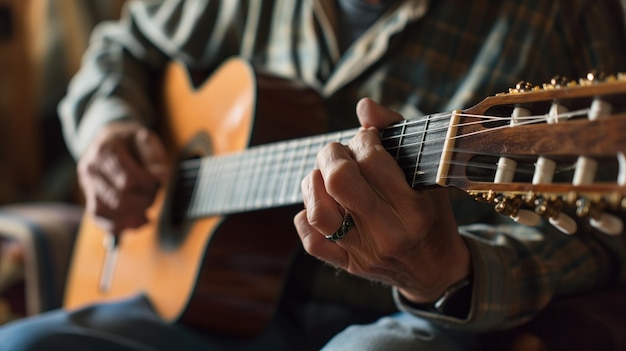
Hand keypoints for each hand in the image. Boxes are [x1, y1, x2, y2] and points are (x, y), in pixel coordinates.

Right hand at [77, 121, 169, 235]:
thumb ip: (155, 158)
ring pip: (106, 211)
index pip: (129, 179)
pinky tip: (136, 222)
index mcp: (106, 150)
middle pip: (118, 198)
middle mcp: (91, 168)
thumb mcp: (146, 140)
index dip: (148, 186)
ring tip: (146, 208)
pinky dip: (119, 225)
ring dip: (132, 215)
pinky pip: (99, 219)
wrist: (111, 139)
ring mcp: (87, 184)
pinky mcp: (89, 198)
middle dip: (143, 201)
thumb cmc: (132, 142)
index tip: (160, 183)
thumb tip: (162, 177)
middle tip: (154, 194)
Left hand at [294, 98, 470, 302]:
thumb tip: (364, 106)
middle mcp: (388, 232)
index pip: (372, 159)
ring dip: (313, 182)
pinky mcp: (347, 265)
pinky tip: (320, 204)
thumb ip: (397, 134)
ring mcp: (364, 252)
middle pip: (338, 181)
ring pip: (318, 211)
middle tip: (339, 152)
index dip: (364, 139)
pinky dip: (305, 217)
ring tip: (324, 175)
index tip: (368, 140)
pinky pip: (311, 241)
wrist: (434, 270)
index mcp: (413, 208)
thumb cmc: (432, 214)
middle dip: (331, 154)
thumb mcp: (427, 174)